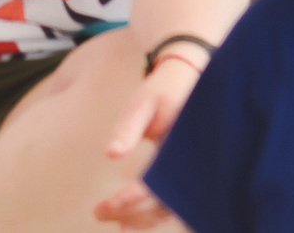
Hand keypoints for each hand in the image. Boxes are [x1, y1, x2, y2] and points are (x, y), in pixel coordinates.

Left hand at [92, 53, 201, 225]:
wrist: (189, 75)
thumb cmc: (163, 89)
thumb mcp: (142, 101)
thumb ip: (128, 128)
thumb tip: (111, 154)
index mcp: (184, 140)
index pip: (162, 177)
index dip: (136, 194)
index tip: (111, 201)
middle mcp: (196, 158)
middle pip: (167, 200)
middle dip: (132, 211)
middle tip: (96, 212)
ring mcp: (196, 166)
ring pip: (171, 206)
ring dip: (140, 218)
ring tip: (104, 215)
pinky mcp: (190, 171)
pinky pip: (175, 201)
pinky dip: (152, 215)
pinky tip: (127, 223)